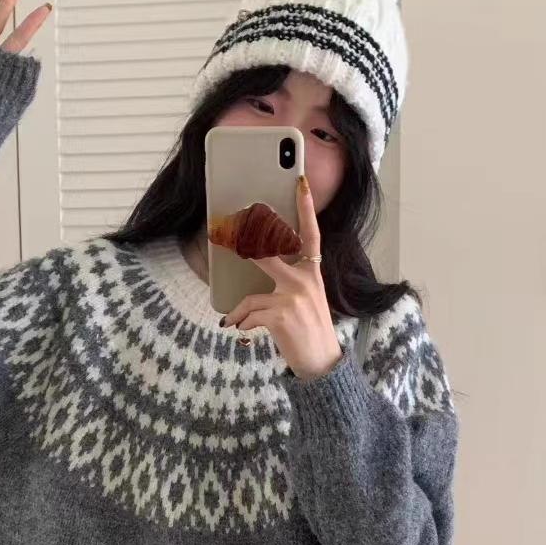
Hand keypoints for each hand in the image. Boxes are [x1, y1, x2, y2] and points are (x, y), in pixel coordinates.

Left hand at [222, 176, 343, 379]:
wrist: (321, 361)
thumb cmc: (309, 330)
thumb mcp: (305, 300)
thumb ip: (287, 281)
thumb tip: (257, 271)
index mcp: (313, 272)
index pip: (311, 233)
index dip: (304, 207)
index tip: (299, 182)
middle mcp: (305, 279)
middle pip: (268, 253)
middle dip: (244, 245)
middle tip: (224, 235)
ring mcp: (294, 295)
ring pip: (251, 294)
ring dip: (240, 310)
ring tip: (234, 318)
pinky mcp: (282, 313)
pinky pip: (248, 313)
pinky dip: (241, 323)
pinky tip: (242, 330)